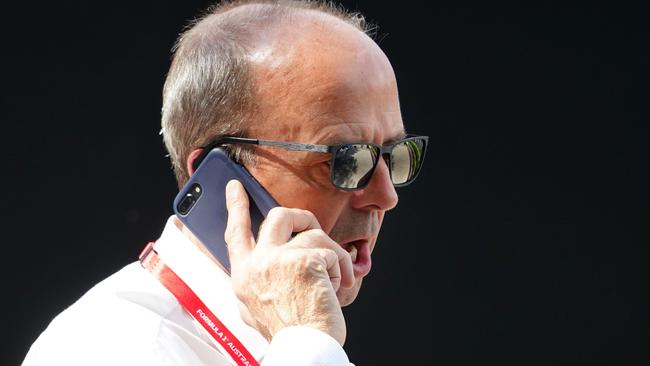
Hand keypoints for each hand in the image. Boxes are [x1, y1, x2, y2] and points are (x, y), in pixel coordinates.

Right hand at [224, 180, 353, 344]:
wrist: (305, 349)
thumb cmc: (288, 331)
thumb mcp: (256, 308)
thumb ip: (258, 280)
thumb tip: (265, 260)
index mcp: (244, 275)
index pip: (236, 232)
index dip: (236, 206)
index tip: (236, 187)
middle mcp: (257, 264)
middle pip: (278, 216)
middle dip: (302, 217)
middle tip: (313, 228)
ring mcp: (279, 259)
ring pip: (313, 233)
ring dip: (331, 256)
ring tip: (333, 280)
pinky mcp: (305, 260)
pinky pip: (331, 251)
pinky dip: (341, 269)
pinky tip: (337, 288)